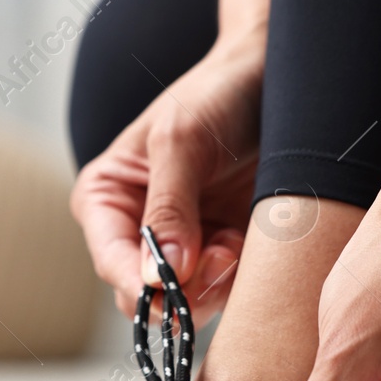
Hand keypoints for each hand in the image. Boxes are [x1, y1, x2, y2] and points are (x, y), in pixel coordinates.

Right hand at [69, 37, 262, 325]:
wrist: (273, 77)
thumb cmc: (216, 95)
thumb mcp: (183, 141)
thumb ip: (168, 208)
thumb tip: (158, 274)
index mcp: (107, 200)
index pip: (110, 261)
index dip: (137, 283)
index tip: (172, 288)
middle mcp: (138, 231)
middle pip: (144, 295)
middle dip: (180, 289)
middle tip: (219, 258)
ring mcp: (182, 247)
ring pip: (185, 303)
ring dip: (213, 286)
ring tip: (234, 244)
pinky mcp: (221, 253)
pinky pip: (223, 293)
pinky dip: (238, 280)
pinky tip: (247, 243)